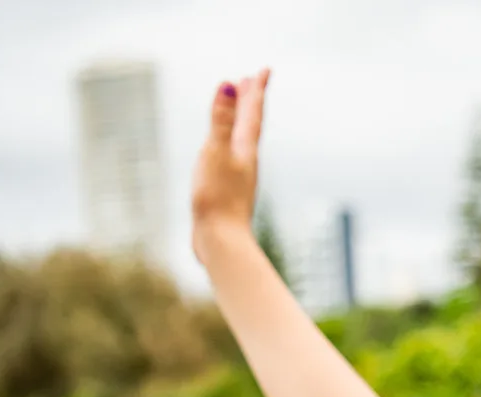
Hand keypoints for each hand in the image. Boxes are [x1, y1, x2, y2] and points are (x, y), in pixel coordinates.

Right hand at [191, 68, 270, 261]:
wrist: (220, 242)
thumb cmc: (217, 198)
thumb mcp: (216, 151)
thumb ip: (222, 119)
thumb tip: (230, 84)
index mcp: (245, 151)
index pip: (253, 113)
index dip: (257, 89)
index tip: (264, 69)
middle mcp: (245, 163)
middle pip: (249, 126)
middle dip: (249, 102)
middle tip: (250, 81)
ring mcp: (237, 178)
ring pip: (240, 143)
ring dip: (238, 123)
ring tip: (236, 112)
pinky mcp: (226, 193)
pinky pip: (228, 160)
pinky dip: (226, 146)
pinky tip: (220, 153)